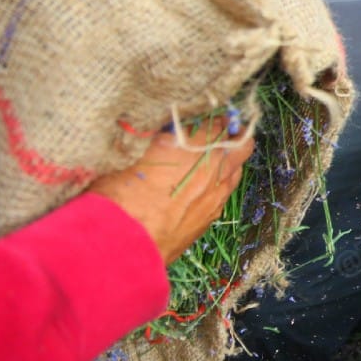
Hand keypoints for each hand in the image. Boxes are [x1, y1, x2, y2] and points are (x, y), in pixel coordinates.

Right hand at [88, 118, 254, 264]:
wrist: (127, 246)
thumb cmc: (119, 196)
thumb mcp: (128, 156)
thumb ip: (153, 141)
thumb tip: (160, 135)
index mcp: (192, 145)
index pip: (217, 121)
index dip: (214, 117)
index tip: (208, 114)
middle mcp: (212, 167)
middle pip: (241, 144)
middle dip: (234, 136)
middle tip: (220, 132)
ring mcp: (216, 194)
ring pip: (237, 169)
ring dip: (229, 161)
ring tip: (211, 159)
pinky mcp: (211, 216)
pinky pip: (225, 192)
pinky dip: (219, 184)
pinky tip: (201, 186)